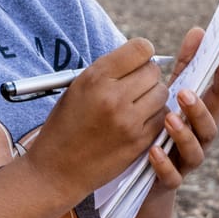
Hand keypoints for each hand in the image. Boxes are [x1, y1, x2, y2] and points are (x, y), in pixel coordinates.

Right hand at [24, 38, 170, 202]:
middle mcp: (113, 97)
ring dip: (153, 96)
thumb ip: (109, 71)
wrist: (56, 169)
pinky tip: (138, 121)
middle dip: (147, 76)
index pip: (141, 48)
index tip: (137, 61)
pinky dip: (154, 116)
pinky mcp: (139, 141)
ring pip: (162, 93)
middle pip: (154, 71)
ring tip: (136, 104)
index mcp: (95, 78)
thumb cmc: (66, 125)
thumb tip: (142, 57)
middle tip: (135, 86)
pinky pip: (162, 117)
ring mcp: (128, 121)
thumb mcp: (77, 88)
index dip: (142, 53)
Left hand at [142, 26, 218, 193]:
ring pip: (195, 151)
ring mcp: (187, 161)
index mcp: (204, 115)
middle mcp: (201, 138)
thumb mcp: (175, 94)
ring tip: (169, 119)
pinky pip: (172, 177)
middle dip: (200, 108)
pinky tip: (152, 151)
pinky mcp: (170, 181)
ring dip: (184, 135)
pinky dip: (164, 165)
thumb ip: (188, 64)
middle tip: (184, 92)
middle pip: (211, 124)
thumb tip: (199, 30)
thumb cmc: (164, 125)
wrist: (146, 177)